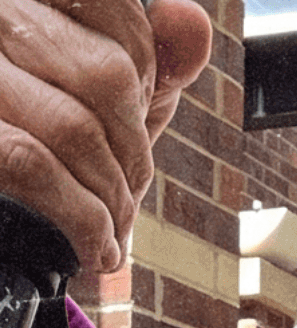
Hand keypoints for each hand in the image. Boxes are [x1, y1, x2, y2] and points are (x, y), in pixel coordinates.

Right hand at [0, 0, 210, 273]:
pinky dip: (85, 222)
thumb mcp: (110, 99)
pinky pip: (36, 168)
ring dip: (113, 197)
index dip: (144, 69)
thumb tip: (192, 22)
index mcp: (27, 1)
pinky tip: (96, 247)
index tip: (133, 119)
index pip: (111, 4)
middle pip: (105, 74)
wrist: (5, 224)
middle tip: (128, 193)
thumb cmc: (53, 149)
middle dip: (135, 151)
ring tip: (112, 227)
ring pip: (74, 128)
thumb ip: (156, 61)